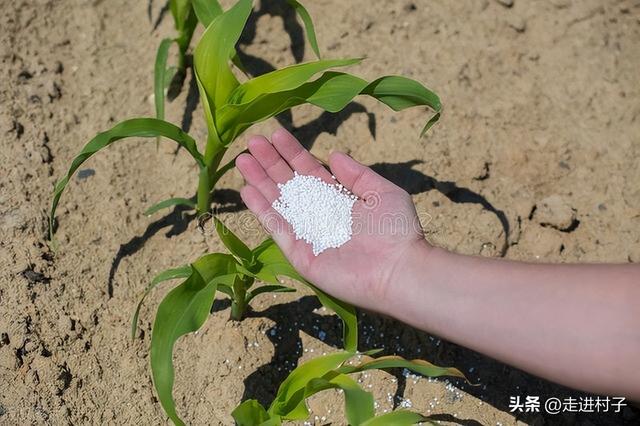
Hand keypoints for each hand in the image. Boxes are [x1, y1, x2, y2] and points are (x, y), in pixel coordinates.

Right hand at [236, 128, 429, 311]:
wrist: (399, 271)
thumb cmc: (397, 231)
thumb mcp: (381, 192)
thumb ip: (356, 174)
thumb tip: (333, 154)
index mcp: (340, 200)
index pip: (309, 171)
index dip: (292, 153)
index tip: (275, 133)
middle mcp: (321, 215)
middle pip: (289, 184)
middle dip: (270, 163)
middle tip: (251, 141)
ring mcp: (309, 235)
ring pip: (278, 203)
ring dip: (260, 181)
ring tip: (242, 159)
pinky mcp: (300, 255)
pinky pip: (277, 229)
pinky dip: (262, 210)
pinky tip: (247, 190)